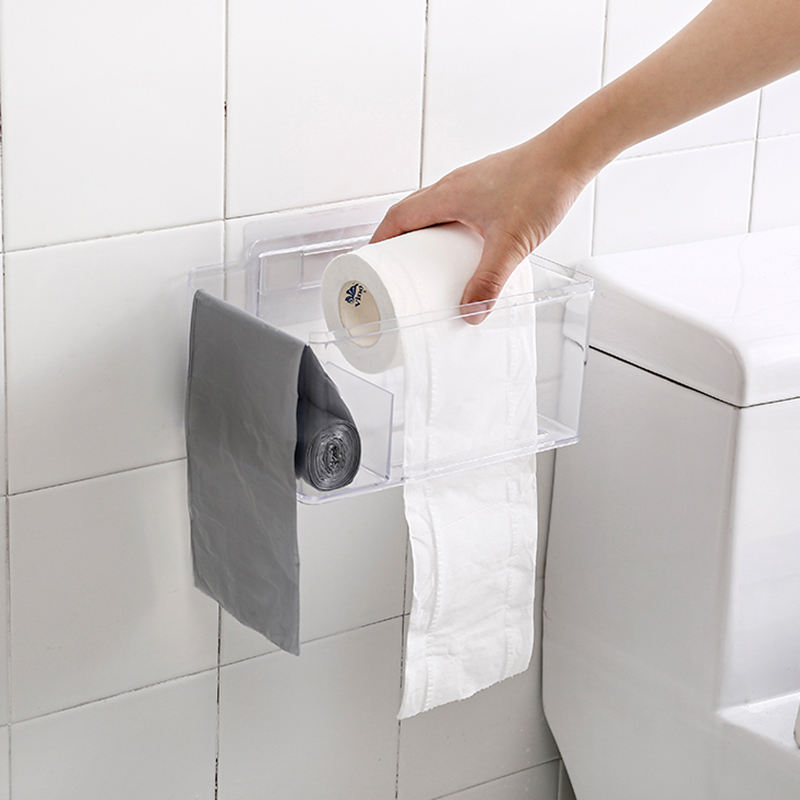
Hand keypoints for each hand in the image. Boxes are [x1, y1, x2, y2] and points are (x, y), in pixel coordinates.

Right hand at [370, 130, 591, 319]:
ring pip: (435, 211)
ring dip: (426, 237)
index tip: (372, 264)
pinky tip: (467, 248)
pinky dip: (450, 230)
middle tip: (400, 273)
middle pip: (411, 215)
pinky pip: (456, 210)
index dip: (379, 242)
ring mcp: (472, 184)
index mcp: (446, 195)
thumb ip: (490, 280)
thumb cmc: (540, 184)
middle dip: (400, 244)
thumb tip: (471, 312)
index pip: (397, 218)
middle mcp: (454, 186)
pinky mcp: (491, 186)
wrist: (572, 154)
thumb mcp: (511, 243)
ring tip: (431, 266)